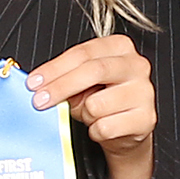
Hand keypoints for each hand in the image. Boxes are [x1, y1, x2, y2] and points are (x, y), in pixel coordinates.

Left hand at [29, 36, 158, 178]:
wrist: (125, 129)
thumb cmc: (101, 99)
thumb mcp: (82, 82)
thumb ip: (66, 77)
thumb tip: (40, 85)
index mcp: (120, 47)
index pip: (83, 53)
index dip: (54, 69)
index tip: (33, 83)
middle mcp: (137, 65)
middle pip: (93, 71)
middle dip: (61, 87)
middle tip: (39, 101)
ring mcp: (144, 92)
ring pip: (97, 104)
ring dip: (84, 114)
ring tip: (89, 114)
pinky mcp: (146, 119)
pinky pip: (105, 127)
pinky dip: (95, 131)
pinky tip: (100, 127)